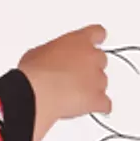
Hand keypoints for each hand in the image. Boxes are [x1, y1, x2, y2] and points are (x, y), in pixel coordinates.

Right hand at [17, 24, 110, 140]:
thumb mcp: (37, 53)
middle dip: (89, 68)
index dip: (96, 38)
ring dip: (90, 87)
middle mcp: (93, 57)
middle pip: (100, 60)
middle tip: (72, 76)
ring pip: (102, 82)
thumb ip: (52, 53)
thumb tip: (48, 61)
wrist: (37, 93)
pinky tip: (87, 107)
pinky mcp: (97, 99)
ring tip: (70, 95)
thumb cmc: (35, 71)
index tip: (95, 40)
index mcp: (78, 41)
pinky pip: (104, 103)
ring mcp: (97, 79)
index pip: (96, 33)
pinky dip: (98, 106)